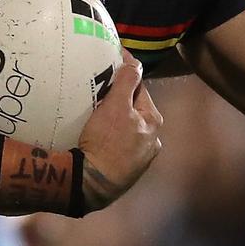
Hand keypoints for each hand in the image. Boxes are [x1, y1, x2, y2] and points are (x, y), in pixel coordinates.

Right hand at [77, 51, 162, 211]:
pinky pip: (117, 145)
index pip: (138, 89)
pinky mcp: (125, 171)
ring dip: (113, 120)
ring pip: (124, 128)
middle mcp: (152, 141)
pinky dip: (109, 138)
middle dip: (117, 100)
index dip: (123, 77)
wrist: (90, 184)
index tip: (109, 67)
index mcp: (154, 123)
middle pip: (132, 110)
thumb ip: (127, 81)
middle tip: (96, 92)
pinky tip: (96, 138)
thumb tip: (134, 61)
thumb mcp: (115, 106)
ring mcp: (140, 159)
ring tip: (93, 115)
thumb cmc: (105, 142)